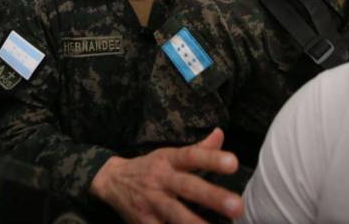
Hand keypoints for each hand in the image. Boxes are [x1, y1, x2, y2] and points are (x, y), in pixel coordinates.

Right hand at [89, 128, 243, 223]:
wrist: (111, 181)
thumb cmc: (149, 167)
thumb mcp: (168, 154)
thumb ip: (198, 149)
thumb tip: (220, 134)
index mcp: (168, 160)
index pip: (191, 156)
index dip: (211, 158)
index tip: (233, 163)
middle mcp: (160, 179)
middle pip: (188, 186)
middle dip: (212, 197)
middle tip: (237, 206)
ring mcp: (151, 202)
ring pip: (175, 214)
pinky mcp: (144, 222)